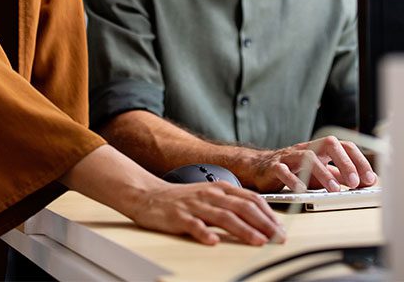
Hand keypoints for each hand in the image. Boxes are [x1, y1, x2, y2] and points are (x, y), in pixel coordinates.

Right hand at [60, 144, 284, 246]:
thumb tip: (259, 220)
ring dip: (243, 229)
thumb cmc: (182, 199)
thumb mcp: (210, 196)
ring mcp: (195, 205)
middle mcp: (210, 194)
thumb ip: (231, 205)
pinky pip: (194, 225)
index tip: (281, 228)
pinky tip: (213, 242)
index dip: (268, 214)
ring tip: (257, 241)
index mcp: (219, 188)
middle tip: (277, 238)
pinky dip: (205, 233)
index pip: (250, 199)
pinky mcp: (179, 216)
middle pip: (242, 207)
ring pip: (223, 216)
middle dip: (263, 223)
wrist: (149, 194)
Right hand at [248, 136, 376, 191]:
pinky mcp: (273, 167)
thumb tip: (365, 183)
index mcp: (319, 150)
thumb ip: (339, 177)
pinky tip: (302, 190)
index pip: (343, 146)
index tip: (369, 179)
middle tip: (354, 182)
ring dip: (323, 173)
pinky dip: (293, 180)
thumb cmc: (292, 170)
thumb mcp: (319, 173)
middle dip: (344, 162)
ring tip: (334, 190)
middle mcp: (305, 149)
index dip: (358, 160)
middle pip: (328, 144)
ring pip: (307, 156)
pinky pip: (283, 170)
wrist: (258, 168)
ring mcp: (289, 157)